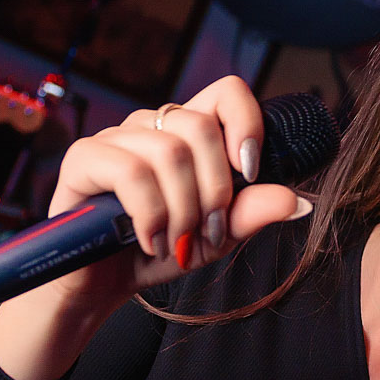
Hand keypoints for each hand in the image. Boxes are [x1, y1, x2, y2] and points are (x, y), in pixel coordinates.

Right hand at [42, 74, 312, 311]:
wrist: (101, 286)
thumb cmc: (157, 253)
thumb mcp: (215, 238)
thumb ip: (250, 214)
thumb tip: (295, 200)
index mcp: (187, 134)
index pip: (226, 92)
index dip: (247, 123)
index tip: (251, 171)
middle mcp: (151, 126)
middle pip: (200, 126)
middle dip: (215, 189)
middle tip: (208, 232)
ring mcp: (115, 137)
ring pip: (169, 152)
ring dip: (182, 210)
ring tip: (175, 243)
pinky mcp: (83, 157)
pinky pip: (130, 171)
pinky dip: (150, 214)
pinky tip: (150, 240)